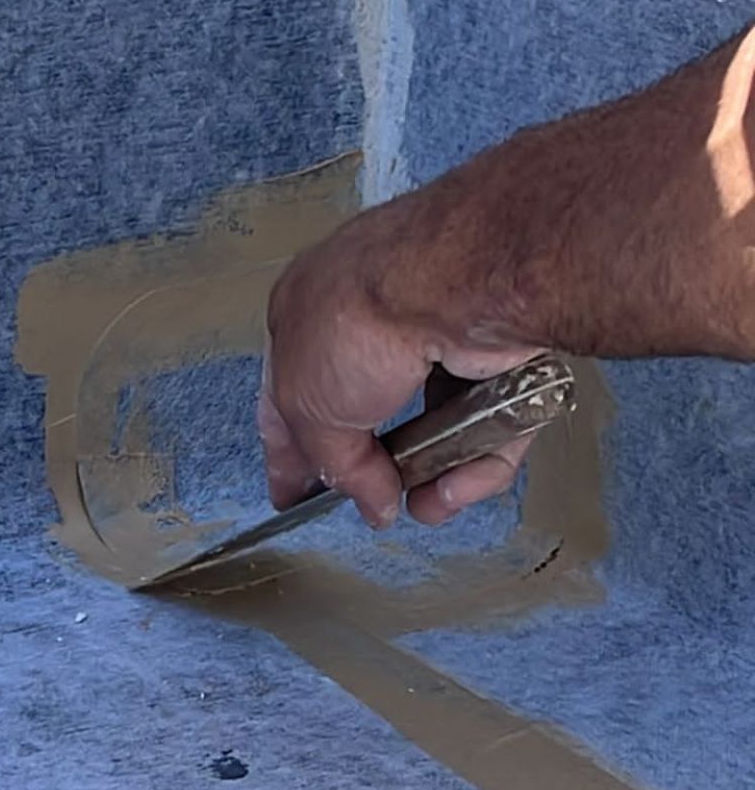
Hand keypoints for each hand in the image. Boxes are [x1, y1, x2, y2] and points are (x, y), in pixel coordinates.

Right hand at [259, 194, 543, 527]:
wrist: (452, 283)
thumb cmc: (356, 320)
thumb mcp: (304, 407)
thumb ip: (331, 464)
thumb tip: (370, 503)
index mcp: (308, 314)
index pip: (291, 396)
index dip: (291, 452)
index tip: (294, 496)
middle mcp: (373, 319)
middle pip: (371, 415)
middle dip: (373, 470)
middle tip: (375, 506)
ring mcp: (441, 335)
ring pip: (438, 425)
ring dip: (432, 476)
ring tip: (427, 505)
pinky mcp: (499, 356)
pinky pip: (488, 424)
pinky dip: (476, 462)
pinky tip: (454, 488)